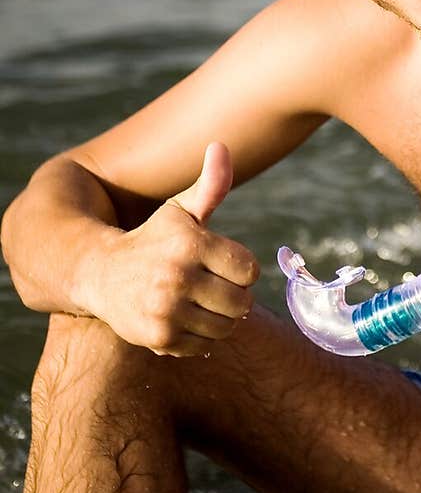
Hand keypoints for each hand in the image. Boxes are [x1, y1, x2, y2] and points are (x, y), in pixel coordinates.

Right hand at [86, 142, 259, 356]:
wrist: (99, 274)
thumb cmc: (152, 239)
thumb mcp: (180, 211)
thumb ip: (210, 185)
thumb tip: (221, 146)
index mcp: (191, 243)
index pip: (249, 270)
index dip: (240, 268)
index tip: (220, 264)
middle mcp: (178, 276)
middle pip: (242, 303)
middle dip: (232, 296)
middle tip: (210, 287)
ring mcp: (167, 309)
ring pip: (226, 328)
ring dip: (218, 319)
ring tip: (196, 303)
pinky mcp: (159, 337)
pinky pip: (204, 346)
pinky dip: (198, 337)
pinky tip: (179, 318)